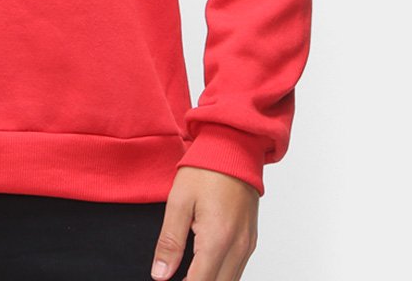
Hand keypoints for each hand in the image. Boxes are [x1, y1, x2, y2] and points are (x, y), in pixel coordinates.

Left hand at [150, 165, 258, 280]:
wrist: (235, 145)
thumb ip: (169, 241)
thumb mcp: (179, 201)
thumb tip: (160, 274)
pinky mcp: (251, 239)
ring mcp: (248, 244)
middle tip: (176, 276)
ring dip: (210, 279)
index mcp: (217, 239)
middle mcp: (238, 247)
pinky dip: (222, 273)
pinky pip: (238, 269)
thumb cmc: (207, 168)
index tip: (168, 280)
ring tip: (188, 271)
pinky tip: (205, 265)